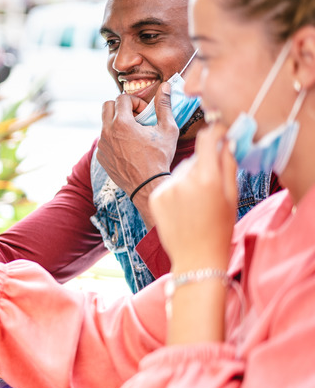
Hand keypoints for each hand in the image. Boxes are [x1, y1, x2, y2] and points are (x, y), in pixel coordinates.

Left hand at [98, 83, 178, 196]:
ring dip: (117, 123)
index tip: (144, 113)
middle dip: (121, 107)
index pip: (122, 98)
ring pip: (104, 123)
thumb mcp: (167, 129)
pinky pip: (103, 140)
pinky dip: (114, 138)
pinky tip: (128, 148)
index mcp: (121, 123)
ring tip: (133, 134)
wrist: (148, 185)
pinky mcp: (100, 156)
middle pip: (107, 105)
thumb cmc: (160, 158)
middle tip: (135, 118)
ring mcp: (102, 145)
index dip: (135, 102)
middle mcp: (107, 132)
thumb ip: (164, 105)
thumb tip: (166, 86)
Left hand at [149, 122, 236, 273]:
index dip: (215, 132)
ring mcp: (166, 188)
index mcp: (207, 179)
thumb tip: (226, 142)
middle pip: (194, 159)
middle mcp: (184, 180)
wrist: (195, 257)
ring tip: (195, 202)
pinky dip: (175, 189)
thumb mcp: (231, 196)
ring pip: (180, 171)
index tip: (220, 131)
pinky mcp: (155, 196)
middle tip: (210, 187)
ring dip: (188, 179)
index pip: (207, 140)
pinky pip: (168, 183)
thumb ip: (228, 166)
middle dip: (203, 166)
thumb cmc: (219, 229)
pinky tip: (182, 207)